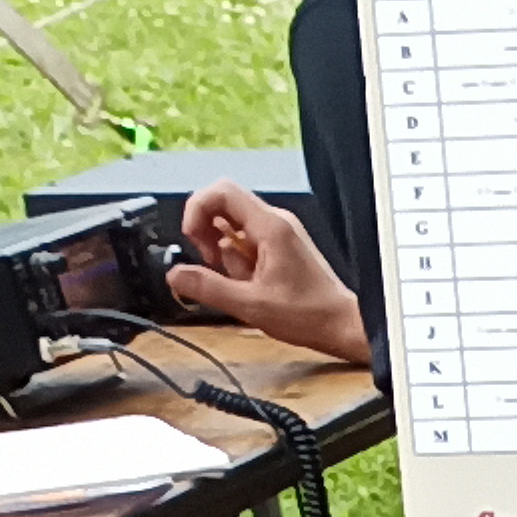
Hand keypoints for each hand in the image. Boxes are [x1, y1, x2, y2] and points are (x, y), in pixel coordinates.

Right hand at [176, 179, 365, 355]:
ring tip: (241, 283)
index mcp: (270, 226)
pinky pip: (246, 243)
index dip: (196, 210)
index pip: (220, 191)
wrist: (341, 325)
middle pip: (223, 205)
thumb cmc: (307, 315)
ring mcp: (278, 233)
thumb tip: (174, 275)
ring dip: (225, 255)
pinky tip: (250, 285)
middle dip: (207, 234)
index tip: (194, 241)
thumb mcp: (250, 305)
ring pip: (232, 228)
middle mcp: (275, 221)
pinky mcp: (280, 246)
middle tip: (211, 263)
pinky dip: (239, 262)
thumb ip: (208, 288)